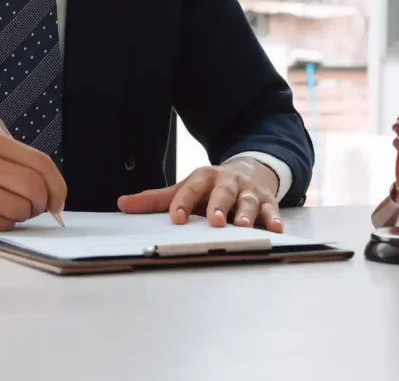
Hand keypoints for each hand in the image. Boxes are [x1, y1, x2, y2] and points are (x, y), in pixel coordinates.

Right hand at [0, 130, 66, 236]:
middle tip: (32, 210)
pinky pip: (1, 223)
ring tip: (1, 210)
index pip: (41, 162)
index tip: (58, 203)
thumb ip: (17, 168)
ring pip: (20, 208)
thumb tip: (55, 194)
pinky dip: (1, 224)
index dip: (57, 186)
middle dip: (40, 205)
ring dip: (19, 216)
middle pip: (35, 187)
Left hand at [117, 158, 283, 232]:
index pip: (191, 189)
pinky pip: (272, 211)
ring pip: (249, 202)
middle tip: (214, 221)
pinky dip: (274, 219)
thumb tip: (122, 204)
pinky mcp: (268, 202)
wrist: (250, 170)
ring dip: (247, 214)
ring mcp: (249, 192)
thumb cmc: (211, 187)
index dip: (183, 203)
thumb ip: (156, 199)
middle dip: (219, 206)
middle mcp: (227, 183)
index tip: (176, 219)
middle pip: (223, 193)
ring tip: (244, 226)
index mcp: (204, 178)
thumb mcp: (185, 188)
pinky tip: (275, 229)